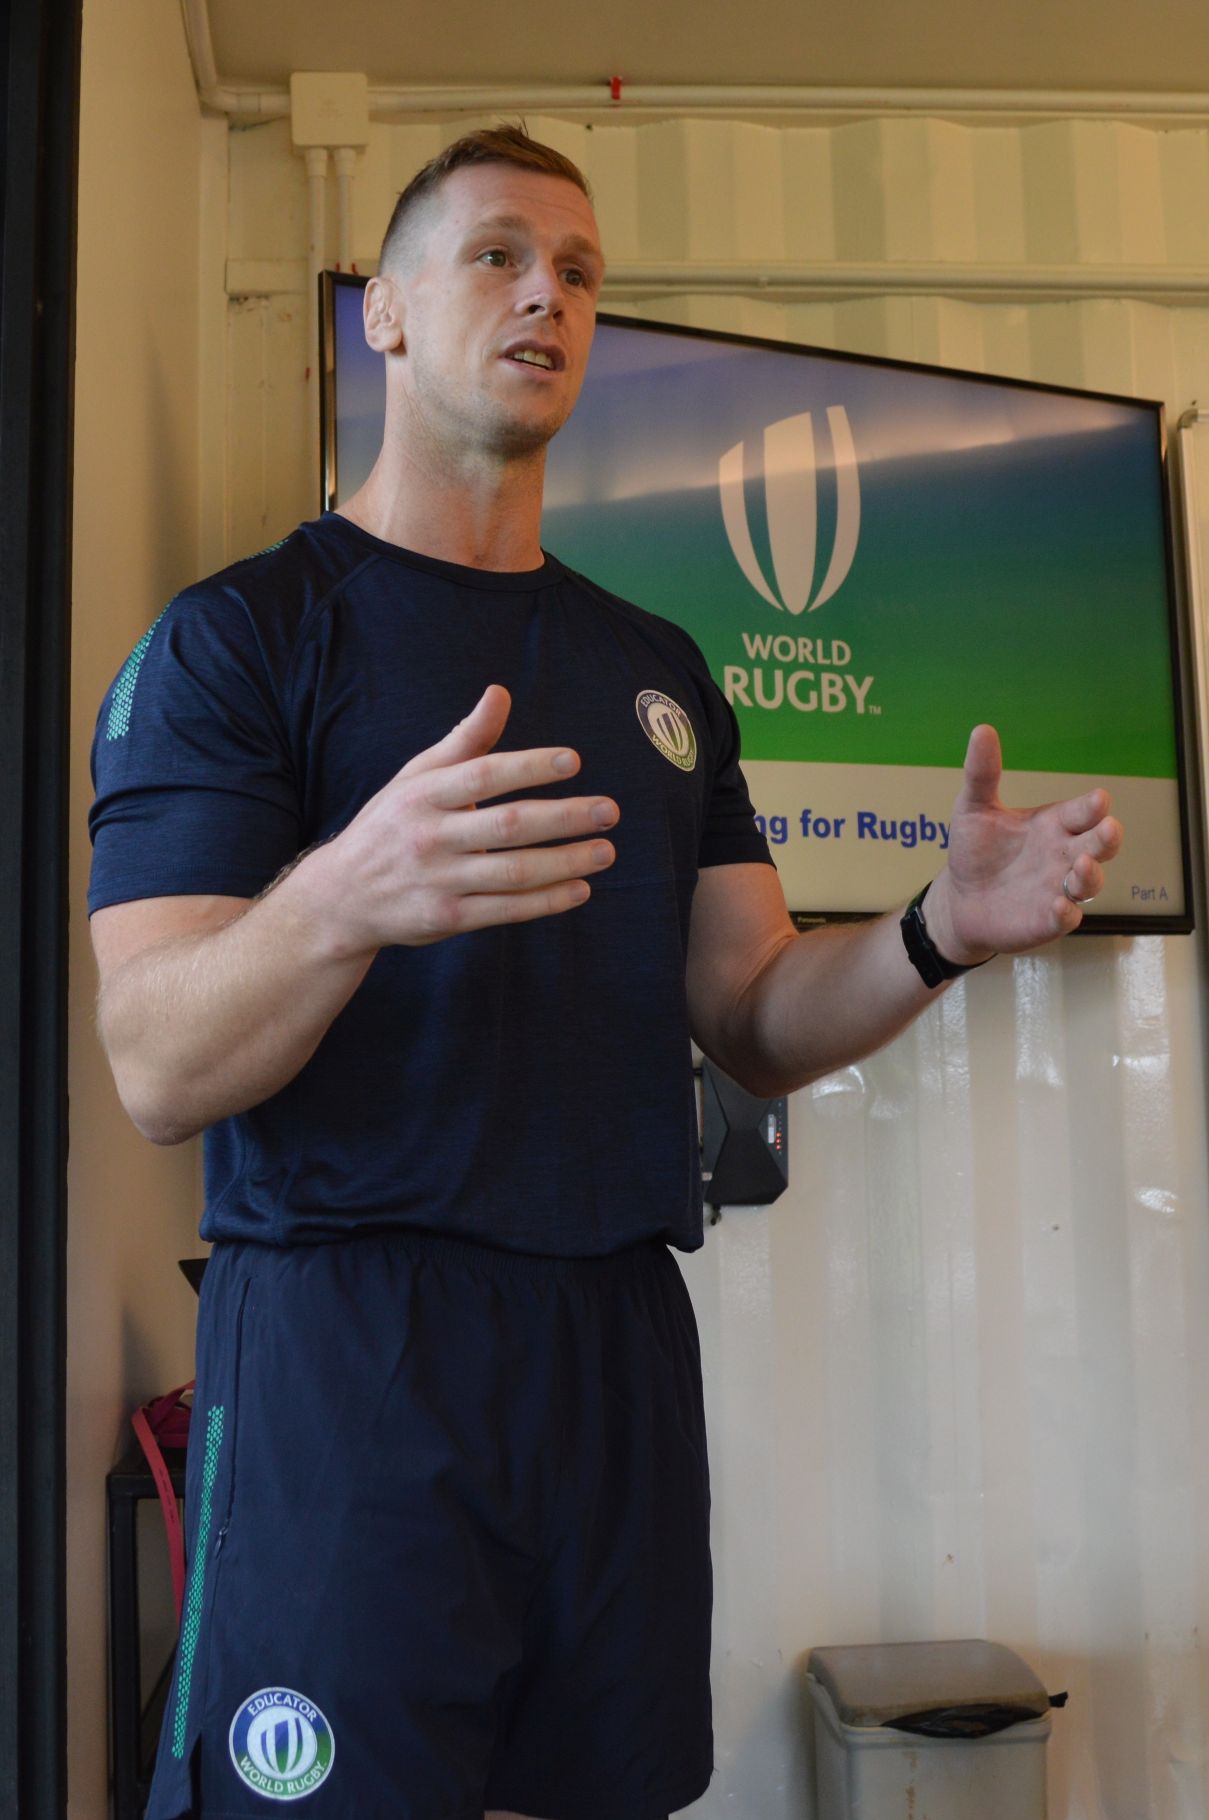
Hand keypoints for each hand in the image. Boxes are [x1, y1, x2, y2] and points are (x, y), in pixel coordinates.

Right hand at [308, 684, 618, 950]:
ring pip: (514, 871)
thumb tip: (500, 693)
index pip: (484, 775)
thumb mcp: (417, 777)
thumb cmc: (391, 825)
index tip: (574, 761)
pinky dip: (546, 901)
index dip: (530, 766)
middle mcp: (430, 836)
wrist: (341, 895)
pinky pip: (506, 909)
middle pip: (508, 824)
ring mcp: (439, 880)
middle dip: (565, 817)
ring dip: (566, 861)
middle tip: (609, 810)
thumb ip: (465, 740)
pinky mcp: (447, 918)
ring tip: (606, 851)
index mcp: (424, 795)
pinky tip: (580, 888)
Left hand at [921, 724, 1122, 964]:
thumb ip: (982, 773)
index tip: (1099, 800)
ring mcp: (1059, 888)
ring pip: (1089, 883)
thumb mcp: (974, 808)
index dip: (1092, 806)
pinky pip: (1065, 917)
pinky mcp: (1047, 920)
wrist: (960, 898)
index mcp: (1054, 824)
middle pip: (1099, 844)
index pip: (1082, 812)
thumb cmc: (975, 850)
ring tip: (1081, 866)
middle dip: (1107, 837)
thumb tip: (982, 730)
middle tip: (1108, 828)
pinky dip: (1065, 913)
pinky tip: (1059, 907)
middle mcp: (1064, 855)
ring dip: (1090, 875)